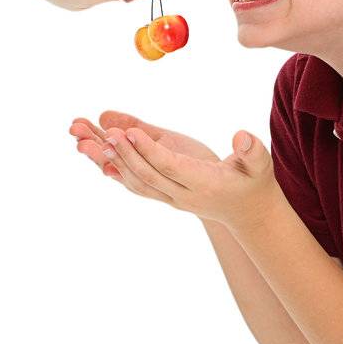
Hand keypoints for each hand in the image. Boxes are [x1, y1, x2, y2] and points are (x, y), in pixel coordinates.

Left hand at [70, 109, 278, 228]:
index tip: (130, 131)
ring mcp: (169, 197)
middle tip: (102, 132)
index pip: (170, 167)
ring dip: (108, 160)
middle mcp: (181, 194)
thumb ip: (252, 151)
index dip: (149, 150)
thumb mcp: (259, 165)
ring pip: (134, 180)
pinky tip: (95, 155)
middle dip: (123, 153)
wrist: (247, 212)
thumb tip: (242, 137)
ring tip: (83, 139)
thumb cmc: (253, 182)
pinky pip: (134, 183)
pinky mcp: (163, 193)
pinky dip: (114, 169)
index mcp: (202, 184)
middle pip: (146, 175)